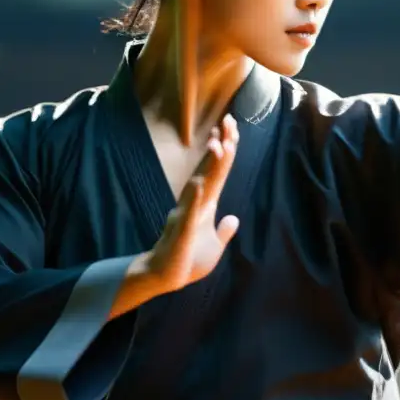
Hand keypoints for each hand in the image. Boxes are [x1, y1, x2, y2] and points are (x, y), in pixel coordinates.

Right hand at [147, 113, 240, 292]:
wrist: (165, 278)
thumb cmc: (187, 262)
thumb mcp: (214, 246)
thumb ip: (223, 231)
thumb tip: (233, 218)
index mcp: (205, 205)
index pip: (218, 172)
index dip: (226, 151)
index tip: (231, 128)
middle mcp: (195, 204)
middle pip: (210, 170)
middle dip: (220, 145)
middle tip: (229, 121)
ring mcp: (187, 215)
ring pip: (200, 185)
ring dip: (209, 166)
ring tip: (218, 143)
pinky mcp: (182, 232)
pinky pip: (189, 213)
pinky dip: (194, 198)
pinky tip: (200, 183)